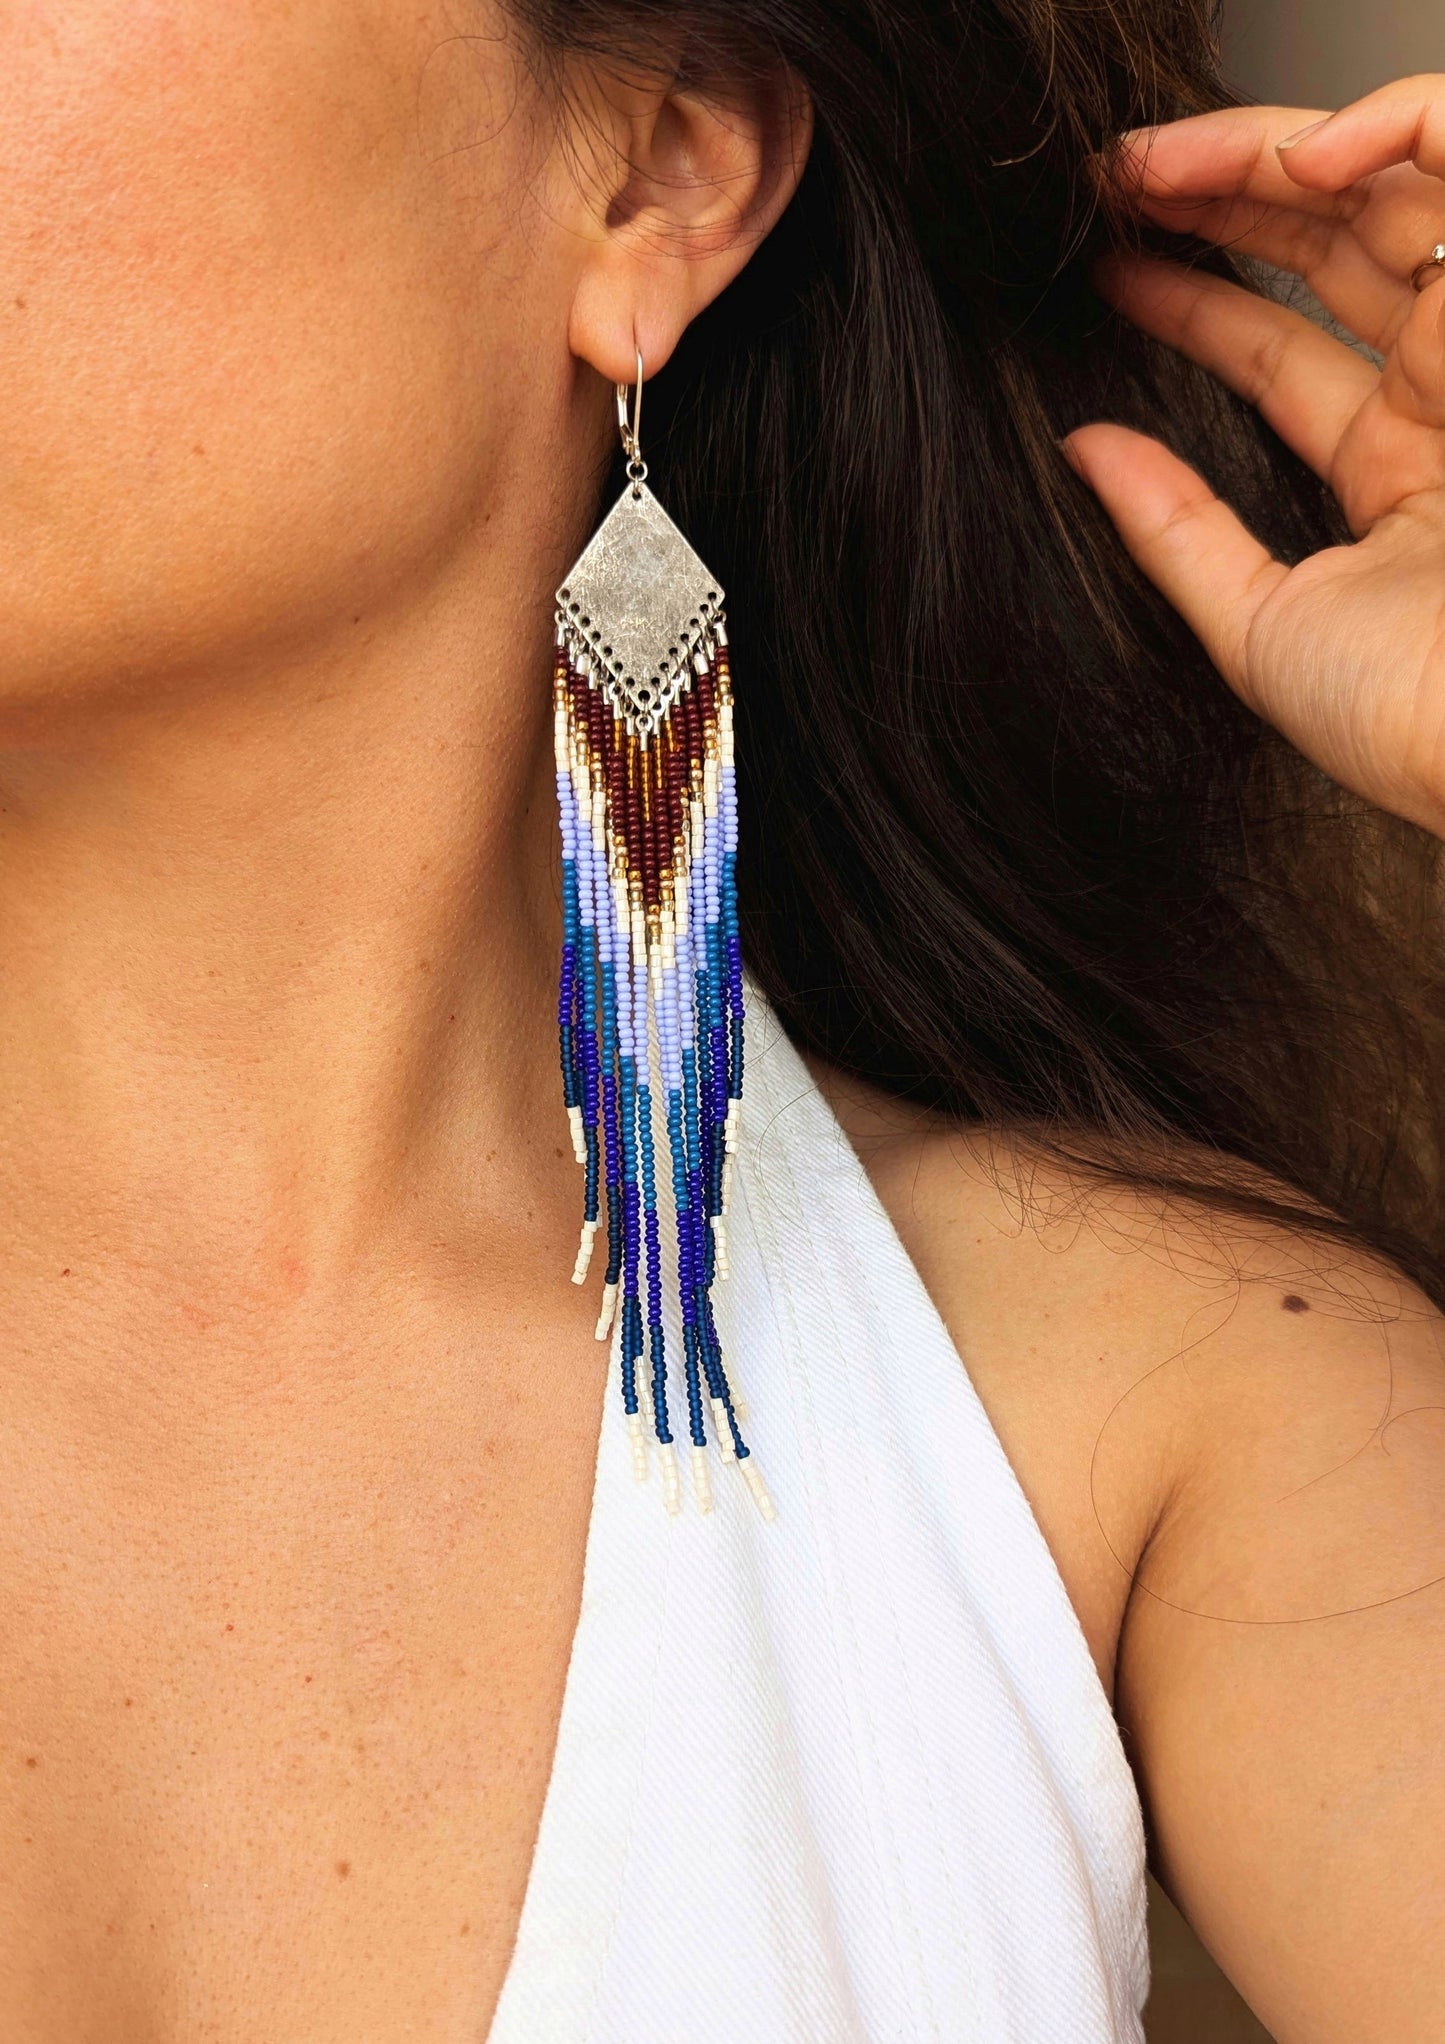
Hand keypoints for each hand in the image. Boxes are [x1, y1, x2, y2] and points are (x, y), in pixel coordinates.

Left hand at [1065, 78, 1444, 836]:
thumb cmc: (1411, 718)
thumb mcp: (1261, 624)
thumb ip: (1175, 533)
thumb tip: (1083, 450)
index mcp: (1401, 472)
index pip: (1282, 356)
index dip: (1195, 302)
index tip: (1109, 267)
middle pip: (1338, 255)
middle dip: (1223, 206)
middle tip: (1120, 185)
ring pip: (1394, 194)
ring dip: (1271, 159)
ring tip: (1163, 161)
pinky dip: (1398, 131)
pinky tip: (1294, 159)